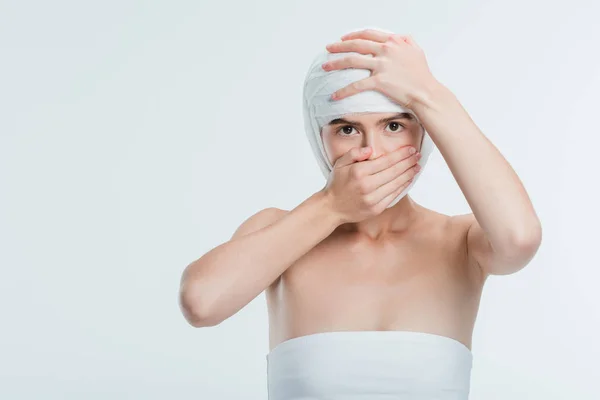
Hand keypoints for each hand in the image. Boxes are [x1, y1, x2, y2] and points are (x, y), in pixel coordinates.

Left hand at [322, 29, 438, 108]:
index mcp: (393, 42)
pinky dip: (344, 91)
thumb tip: (401, 36)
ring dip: (335, 64)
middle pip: (356, 45)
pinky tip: (335, 96)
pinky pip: (356, 85)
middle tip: (328, 49)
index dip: (353, 35)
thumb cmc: (422, 75)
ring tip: (325, 67)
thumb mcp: (416, 51)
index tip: (343, 38)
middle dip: (339, 46)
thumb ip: (407, 41)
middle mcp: (386, 50)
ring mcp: (382, 65)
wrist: (426, 92)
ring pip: (352, 61)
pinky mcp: (379, 81)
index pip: (368, 34)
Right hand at [322, 145, 421, 223]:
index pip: (386, 161)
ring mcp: (372, 198)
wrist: (331, 208)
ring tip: (416, 167)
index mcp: (359, 172)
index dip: (401, 155)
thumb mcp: (340, 164)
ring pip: (396, 184)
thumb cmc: (337, 184)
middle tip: (417, 155)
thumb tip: (370, 150)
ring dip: (409, 174)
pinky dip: (402, 186)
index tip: (411, 149)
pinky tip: (408, 179)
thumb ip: (354, 153)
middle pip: (394, 171)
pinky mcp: (376, 209)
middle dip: (408, 162)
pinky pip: (393, 196)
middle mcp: (367, 185)